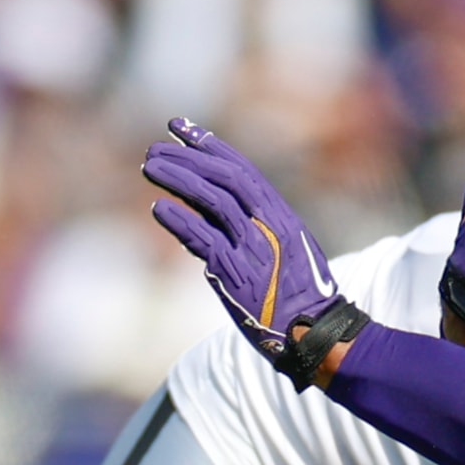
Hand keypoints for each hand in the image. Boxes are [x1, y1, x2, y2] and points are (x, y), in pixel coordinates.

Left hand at [143, 122, 370, 385]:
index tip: (184, 130)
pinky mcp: (235, 274)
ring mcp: (252, 249)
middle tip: (157, 146)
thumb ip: (253, 231)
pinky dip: (180, 222)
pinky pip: (203, 240)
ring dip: (178, 180)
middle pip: (224, 178)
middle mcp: (269, 227)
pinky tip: (159, 209)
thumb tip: (205, 215)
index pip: (242, 171)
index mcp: (283, 218)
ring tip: (149, 166)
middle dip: (188, 157)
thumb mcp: (286, 253)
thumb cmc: (300, 299)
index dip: (211, 147)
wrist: (315, 334)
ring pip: (211, 201)